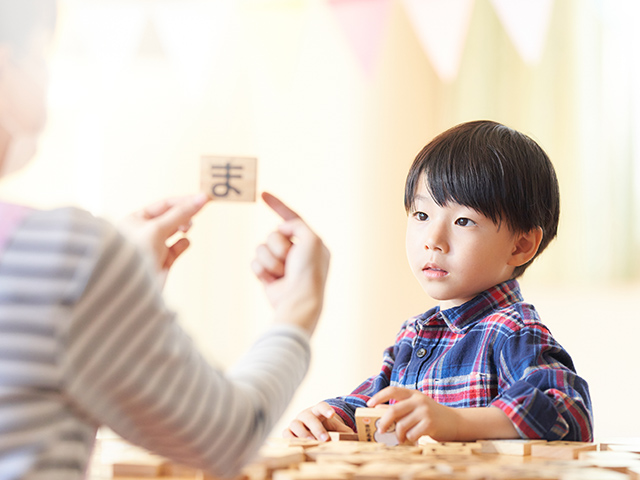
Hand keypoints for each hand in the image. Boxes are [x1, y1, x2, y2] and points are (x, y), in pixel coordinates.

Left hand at [118, 193, 208, 283]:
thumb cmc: (136, 255)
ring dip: (184, 228)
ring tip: (186, 228)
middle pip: (172, 216)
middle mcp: (145, 231)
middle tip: (200, 210)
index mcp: (136, 219)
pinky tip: (182, 245)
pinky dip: (183, 244)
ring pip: (177, 230)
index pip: (164, 204)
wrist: (132, 291)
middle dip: (185, 214)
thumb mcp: (158, 228)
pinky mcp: (164, 260)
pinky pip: (179, 246)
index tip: (203, 198)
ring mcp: (155, 246)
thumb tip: (203, 198)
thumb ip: (181, 213)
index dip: (184, 200)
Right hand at [251, 192, 329, 334]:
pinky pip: (255, 262)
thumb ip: (297, 224)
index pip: (292, 218)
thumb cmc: (309, 271)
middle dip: (277, 245)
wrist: (298, 300)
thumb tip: (281, 227)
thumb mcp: (312, 239)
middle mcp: (296, 253)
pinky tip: (273, 280)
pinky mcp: (268, 276)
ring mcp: (282, 265)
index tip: (263, 194)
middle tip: (289, 259)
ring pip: (261, 248)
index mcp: (311, 243)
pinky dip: (262, 269)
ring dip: (270, 259)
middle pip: (273, 234)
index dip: (278, 206)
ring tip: (282, 272)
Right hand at [283, 402, 353, 441]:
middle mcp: (305, 414)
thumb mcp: (336, 428)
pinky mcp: (288, 431)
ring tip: (312, 443)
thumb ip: (345, 432)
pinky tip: (297, 445)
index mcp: (318, 411)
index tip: (332, 414)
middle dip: (316, 427)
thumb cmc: (325, 428)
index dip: (326, 409)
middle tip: (325, 438)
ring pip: (295, 424)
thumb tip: (356, 437)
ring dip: (303, 434)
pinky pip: (285, 433)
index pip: (321, 406)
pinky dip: (290, 438)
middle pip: (308, 417)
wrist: (310, 430)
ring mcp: (295, 422)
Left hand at [367, 387, 459, 442]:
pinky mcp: (430, 423)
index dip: (379, 396)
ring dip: (398, 435)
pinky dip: (409, 439)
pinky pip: (411, 434)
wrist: (455, 422)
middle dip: (383, 422)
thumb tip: (377, 410)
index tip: (369, 404)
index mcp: (412, 393)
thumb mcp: (415, 407)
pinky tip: (413, 439)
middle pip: (393, 410)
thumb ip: (399, 407)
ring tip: (400, 438)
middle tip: (380, 430)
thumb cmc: (430, 415)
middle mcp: (418, 400)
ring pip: (401, 425)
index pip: (392, 390)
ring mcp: (424, 411)